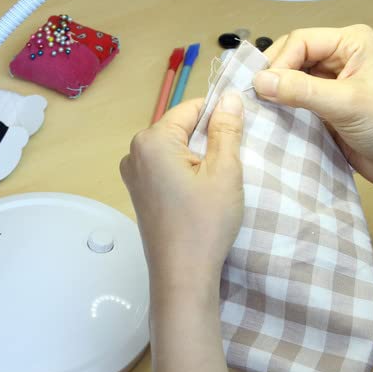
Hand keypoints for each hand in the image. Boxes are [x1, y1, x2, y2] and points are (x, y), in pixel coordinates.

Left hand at [120, 95, 243, 298]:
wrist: (182, 275)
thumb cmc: (205, 222)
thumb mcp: (224, 171)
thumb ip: (226, 129)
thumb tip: (229, 96)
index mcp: (151, 140)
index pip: (190, 109)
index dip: (218, 116)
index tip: (240, 134)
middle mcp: (134, 152)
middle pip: (180, 128)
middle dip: (207, 139)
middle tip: (230, 165)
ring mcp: (132, 174)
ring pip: (174, 149)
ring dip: (197, 157)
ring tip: (216, 183)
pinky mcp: (138, 192)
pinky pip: (165, 168)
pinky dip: (185, 173)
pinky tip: (200, 194)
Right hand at [253, 24, 372, 188]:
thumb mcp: (346, 105)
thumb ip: (302, 91)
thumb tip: (259, 81)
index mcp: (351, 42)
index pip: (300, 41)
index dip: (280, 62)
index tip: (264, 89)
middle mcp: (338, 55)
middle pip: (290, 55)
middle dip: (274, 75)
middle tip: (256, 98)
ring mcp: (329, 80)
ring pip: (288, 76)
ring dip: (274, 91)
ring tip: (258, 108)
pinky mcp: (322, 103)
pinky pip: (292, 97)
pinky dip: (280, 105)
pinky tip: (269, 117)